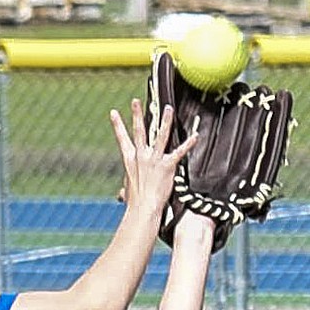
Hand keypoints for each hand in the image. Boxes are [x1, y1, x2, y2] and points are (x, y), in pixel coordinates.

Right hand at [111, 97, 195, 215]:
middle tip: (135, 100)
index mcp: (130, 160)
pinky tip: (195, 135)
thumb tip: (122, 194)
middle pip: (139, 131)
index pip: (122, 139)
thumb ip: (126, 188)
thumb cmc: (136, 203)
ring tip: (168, 108)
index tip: (114, 113)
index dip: (118, 125)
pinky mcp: (167, 166)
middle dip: (137, 114)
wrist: (143, 208)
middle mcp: (141, 156)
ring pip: (160, 135)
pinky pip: (179, 152)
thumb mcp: (128, 192)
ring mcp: (154, 160)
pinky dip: (188, 143)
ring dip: (165, 121)